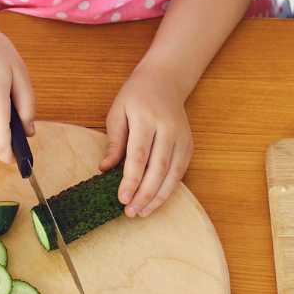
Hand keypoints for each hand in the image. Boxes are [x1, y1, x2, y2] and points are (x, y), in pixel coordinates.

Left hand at [102, 64, 192, 216]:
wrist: (164, 81)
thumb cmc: (135, 97)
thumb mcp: (117, 113)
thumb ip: (114, 142)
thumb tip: (105, 169)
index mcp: (146, 118)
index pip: (139, 155)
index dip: (131, 180)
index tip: (122, 199)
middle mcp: (167, 128)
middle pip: (158, 168)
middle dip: (144, 194)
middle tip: (130, 212)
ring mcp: (181, 137)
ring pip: (172, 173)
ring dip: (158, 196)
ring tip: (142, 212)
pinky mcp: (188, 145)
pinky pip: (180, 172)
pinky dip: (169, 189)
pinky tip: (156, 200)